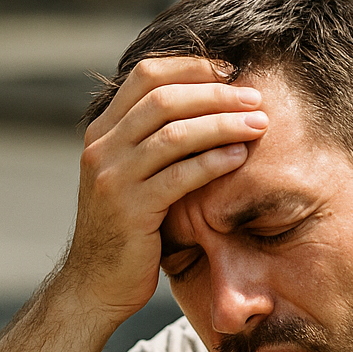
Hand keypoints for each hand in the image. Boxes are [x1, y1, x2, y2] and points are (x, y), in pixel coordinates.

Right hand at [63, 57, 268, 323]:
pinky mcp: (131, 209)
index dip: (190, 67)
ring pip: (174, 133)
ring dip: (222, 123)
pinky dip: (213, 161)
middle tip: (254, 98)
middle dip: (215, 93)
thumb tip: (200, 108)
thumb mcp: (128, 177)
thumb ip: (150, 144)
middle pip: (163, 98)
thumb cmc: (125, 232)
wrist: (94, 285)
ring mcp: (113, 177)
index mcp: (102, 131)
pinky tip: (239, 157)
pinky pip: (179, 176)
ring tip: (258, 125)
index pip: (146, 76)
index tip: (230, 70)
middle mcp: (102, 147)